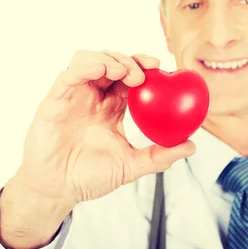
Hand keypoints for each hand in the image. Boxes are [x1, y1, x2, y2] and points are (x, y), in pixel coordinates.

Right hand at [17, 49, 194, 205]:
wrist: (58, 190)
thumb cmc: (90, 177)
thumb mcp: (130, 166)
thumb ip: (159, 156)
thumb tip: (191, 147)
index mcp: (112, 107)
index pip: (130, 77)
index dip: (145, 67)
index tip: (161, 67)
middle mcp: (94, 96)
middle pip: (113, 63)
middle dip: (131, 60)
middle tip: (147, 70)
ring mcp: (74, 95)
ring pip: (91, 60)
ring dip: (110, 59)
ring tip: (125, 72)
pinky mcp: (56, 98)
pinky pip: (70, 73)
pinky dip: (87, 65)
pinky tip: (102, 70)